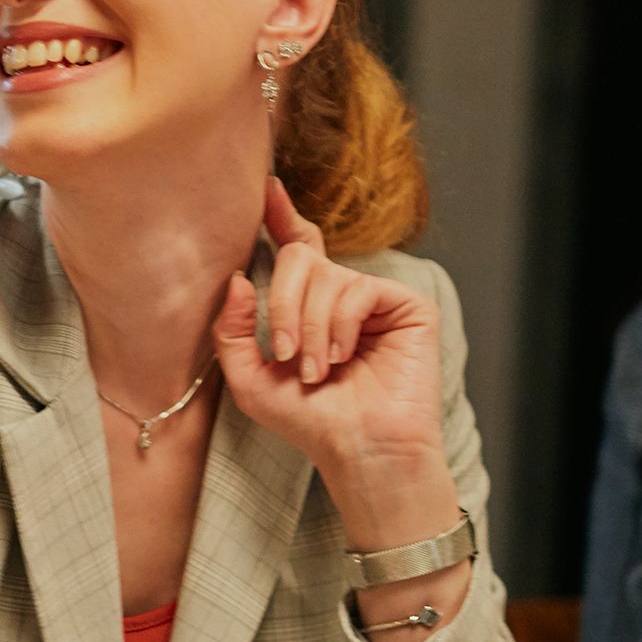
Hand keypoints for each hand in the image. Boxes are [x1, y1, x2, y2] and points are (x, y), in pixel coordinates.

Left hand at [214, 180, 448, 506]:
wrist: (360, 451)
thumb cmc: (310, 422)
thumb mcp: (250, 379)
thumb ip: (232, 330)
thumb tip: (237, 279)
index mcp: (310, 306)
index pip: (296, 249)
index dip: (281, 216)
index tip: (265, 190)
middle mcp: (344, 294)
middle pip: (300, 259)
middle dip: (282, 305)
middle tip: (284, 354)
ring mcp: (377, 298)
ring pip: (327, 277)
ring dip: (310, 328)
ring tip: (317, 370)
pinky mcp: (409, 306)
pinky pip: (358, 289)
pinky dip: (340, 326)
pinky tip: (343, 357)